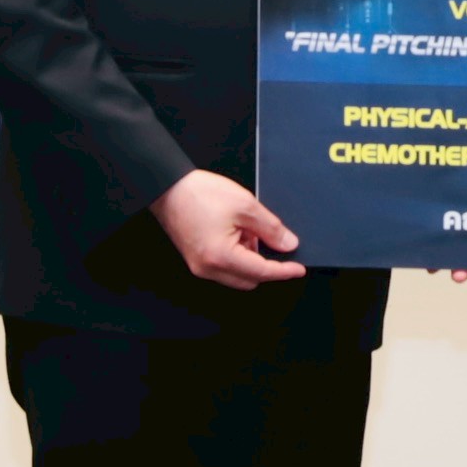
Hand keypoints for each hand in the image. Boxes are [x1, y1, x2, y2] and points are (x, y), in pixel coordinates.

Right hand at [151, 170, 305, 289]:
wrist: (167, 187)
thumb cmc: (199, 193)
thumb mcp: (245, 206)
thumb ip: (271, 228)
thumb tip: (288, 244)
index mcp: (221, 257)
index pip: (262, 272)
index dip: (284, 271)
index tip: (299, 268)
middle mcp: (208, 268)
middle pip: (249, 280)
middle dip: (264, 264)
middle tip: (269, 238)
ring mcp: (199, 266)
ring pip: (237, 274)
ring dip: (249, 258)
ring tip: (246, 229)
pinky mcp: (195, 259)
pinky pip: (224, 266)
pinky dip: (236, 255)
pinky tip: (235, 231)